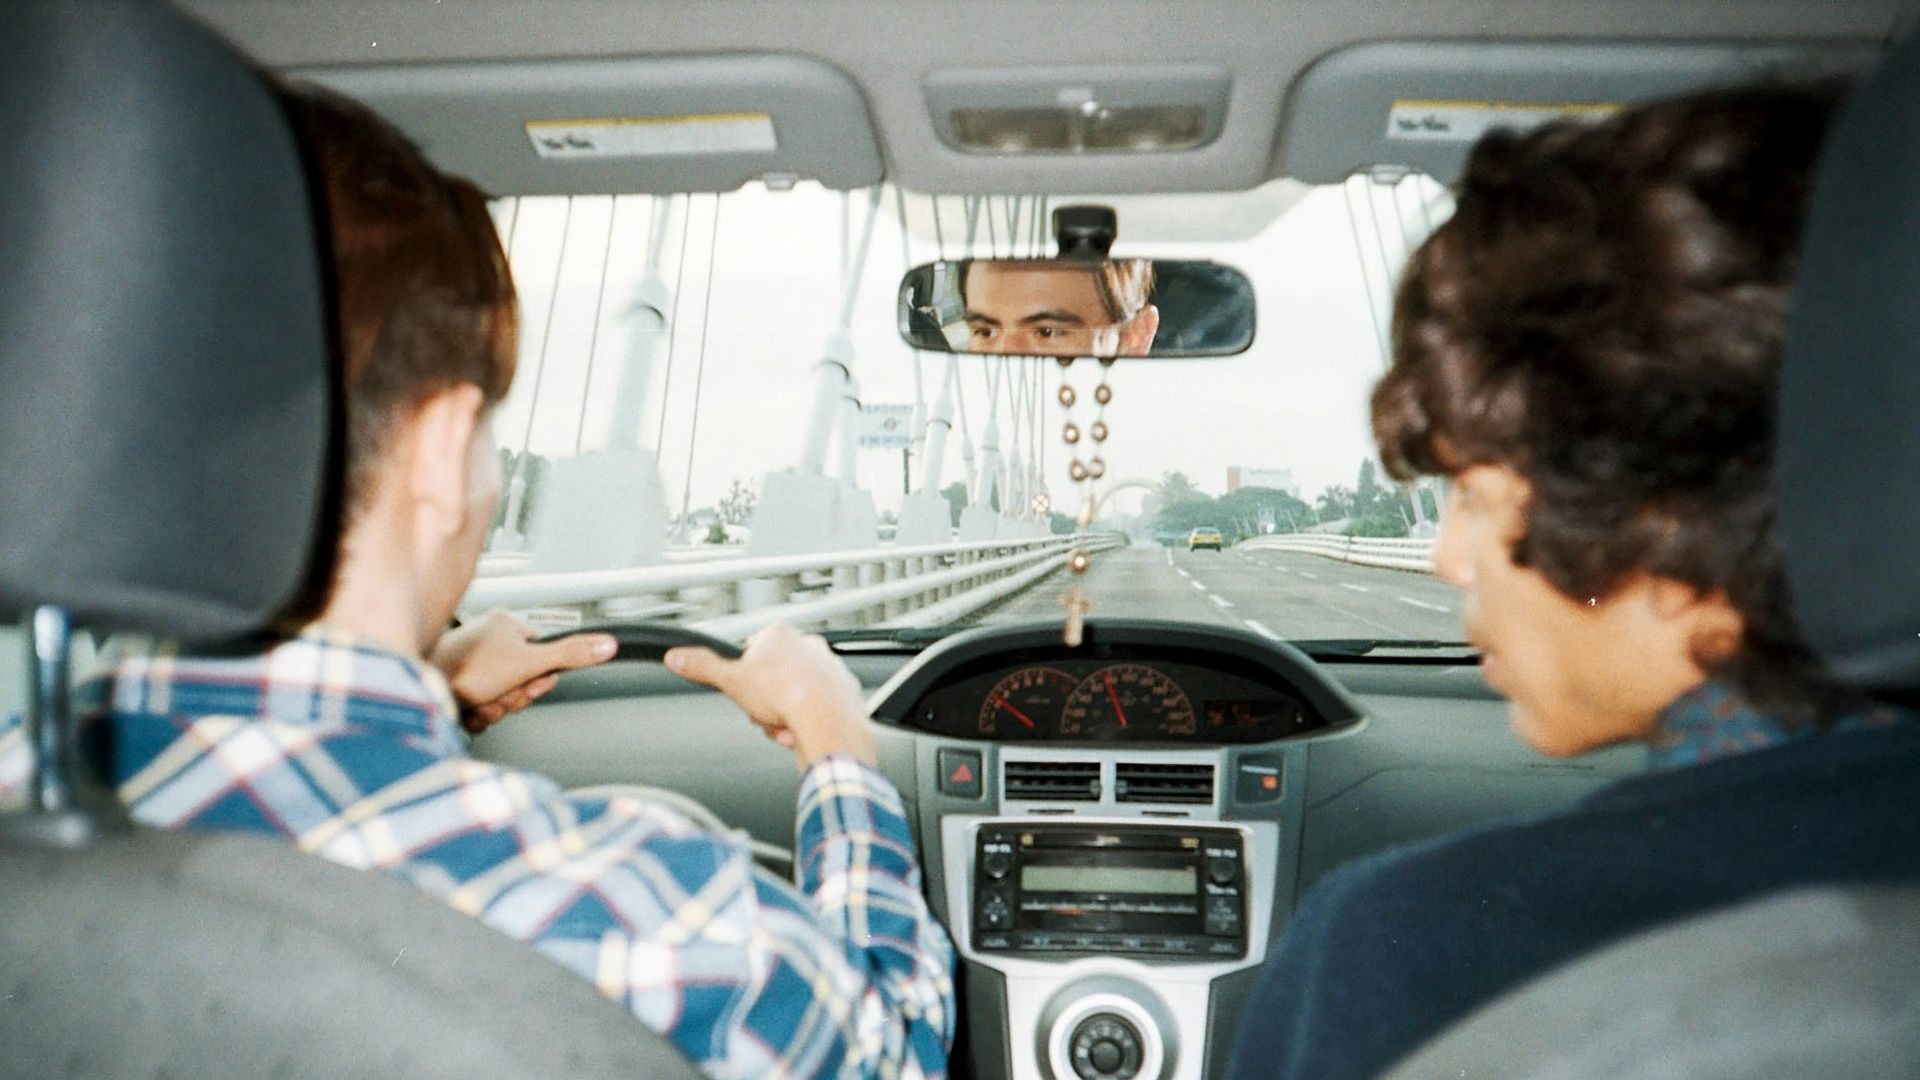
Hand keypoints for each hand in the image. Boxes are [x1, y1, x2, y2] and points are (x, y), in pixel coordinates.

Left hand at [431, 610, 617, 733]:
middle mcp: (484, 641)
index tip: (530, 683)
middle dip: (514, 697)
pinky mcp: (452, 685)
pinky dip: (476, 715)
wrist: (417, 687)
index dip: (539, 678)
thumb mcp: (529, 663)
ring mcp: (467, 664)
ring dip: (495, 709)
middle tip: (501, 696)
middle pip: (521, 679)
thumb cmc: (464, 669)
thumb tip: (608, 644)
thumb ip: (570, 655)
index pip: (541, 655)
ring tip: (480, 704)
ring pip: (499, 696)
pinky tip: (467, 711)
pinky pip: (478, 706)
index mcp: (504, 626)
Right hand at [664, 622, 875, 767]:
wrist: (828, 718)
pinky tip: (803, 730)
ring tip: (786, 724)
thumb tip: (676, 657)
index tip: (747, 692)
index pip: (752, 653)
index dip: (745, 678)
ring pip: (794, 696)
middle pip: (773, 679)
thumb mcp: (732, 680)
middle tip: (766, 712)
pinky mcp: (844, 690)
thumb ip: (703, 667)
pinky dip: (808, 722)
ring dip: (784, 716)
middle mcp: (809, 645)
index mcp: (781, 635)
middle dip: (766, 702)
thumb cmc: (786, 694)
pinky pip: (817, 709)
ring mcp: (830, 667)